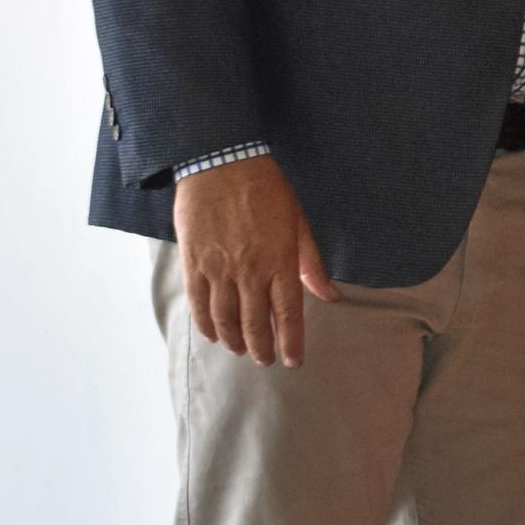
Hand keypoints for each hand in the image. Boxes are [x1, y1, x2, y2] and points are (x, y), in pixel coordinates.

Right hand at [172, 156, 340, 367]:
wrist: (222, 163)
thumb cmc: (266, 190)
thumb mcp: (298, 223)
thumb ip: (311, 263)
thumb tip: (330, 295)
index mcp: (280, 261)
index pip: (288, 313)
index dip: (291, 342)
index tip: (293, 361)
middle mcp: (250, 271)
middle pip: (256, 323)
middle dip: (263, 348)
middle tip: (267, 360)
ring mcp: (219, 269)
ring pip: (227, 319)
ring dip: (235, 341)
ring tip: (242, 351)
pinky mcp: (194, 263)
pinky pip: (199, 304)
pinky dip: (206, 325)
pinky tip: (214, 336)